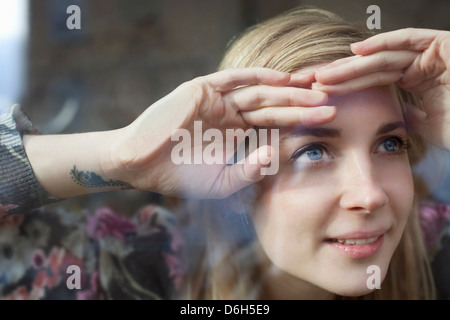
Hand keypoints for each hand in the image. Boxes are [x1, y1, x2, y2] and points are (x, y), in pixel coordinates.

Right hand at [110, 68, 335, 197]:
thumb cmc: (179, 176)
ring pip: (260, 92)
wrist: (140, 165)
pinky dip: (259, 77)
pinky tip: (285, 80)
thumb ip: (250, 172)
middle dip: (302, 107)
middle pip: (273, 107)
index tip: (328, 125)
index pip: (274, 126)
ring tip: (316, 93)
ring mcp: (217, 100)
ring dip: (288, 93)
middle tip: (332, 107)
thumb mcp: (223, 182)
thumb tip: (275, 157)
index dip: (300, 124)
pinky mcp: (202, 89)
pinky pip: (234, 78)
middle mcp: (230, 114)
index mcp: (236, 134)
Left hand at [312, 28, 449, 149]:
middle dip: (341, 76)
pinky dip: (384, 43)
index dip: (345, 87)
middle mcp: (421, 65)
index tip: (319, 94)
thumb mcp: (425, 125)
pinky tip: (357, 50)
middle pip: (372, 68)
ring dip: (353, 65)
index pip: (372, 81)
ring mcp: (432, 54)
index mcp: (416, 81)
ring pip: (384, 57)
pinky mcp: (444, 45)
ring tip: (324, 75)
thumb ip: (405, 114)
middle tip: (311, 82)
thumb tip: (386, 114)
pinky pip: (410, 40)